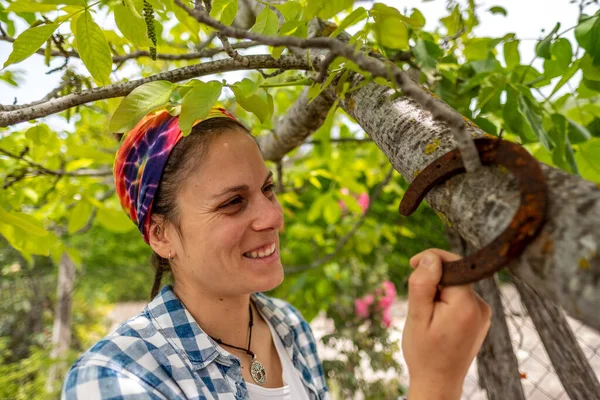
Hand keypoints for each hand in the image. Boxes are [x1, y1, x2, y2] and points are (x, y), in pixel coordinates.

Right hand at [402, 249, 491, 399]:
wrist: (438, 382)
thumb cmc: (424, 353)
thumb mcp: (416, 316)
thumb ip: (423, 284)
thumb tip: (431, 257)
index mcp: (466, 304)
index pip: (452, 264)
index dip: (431, 260)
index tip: (412, 265)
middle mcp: (481, 306)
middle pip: (454, 274)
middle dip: (433, 280)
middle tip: (417, 300)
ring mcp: (483, 313)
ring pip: (457, 285)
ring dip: (439, 292)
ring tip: (427, 315)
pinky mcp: (480, 318)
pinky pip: (461, 298)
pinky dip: (446, 301)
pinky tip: (436, 320)